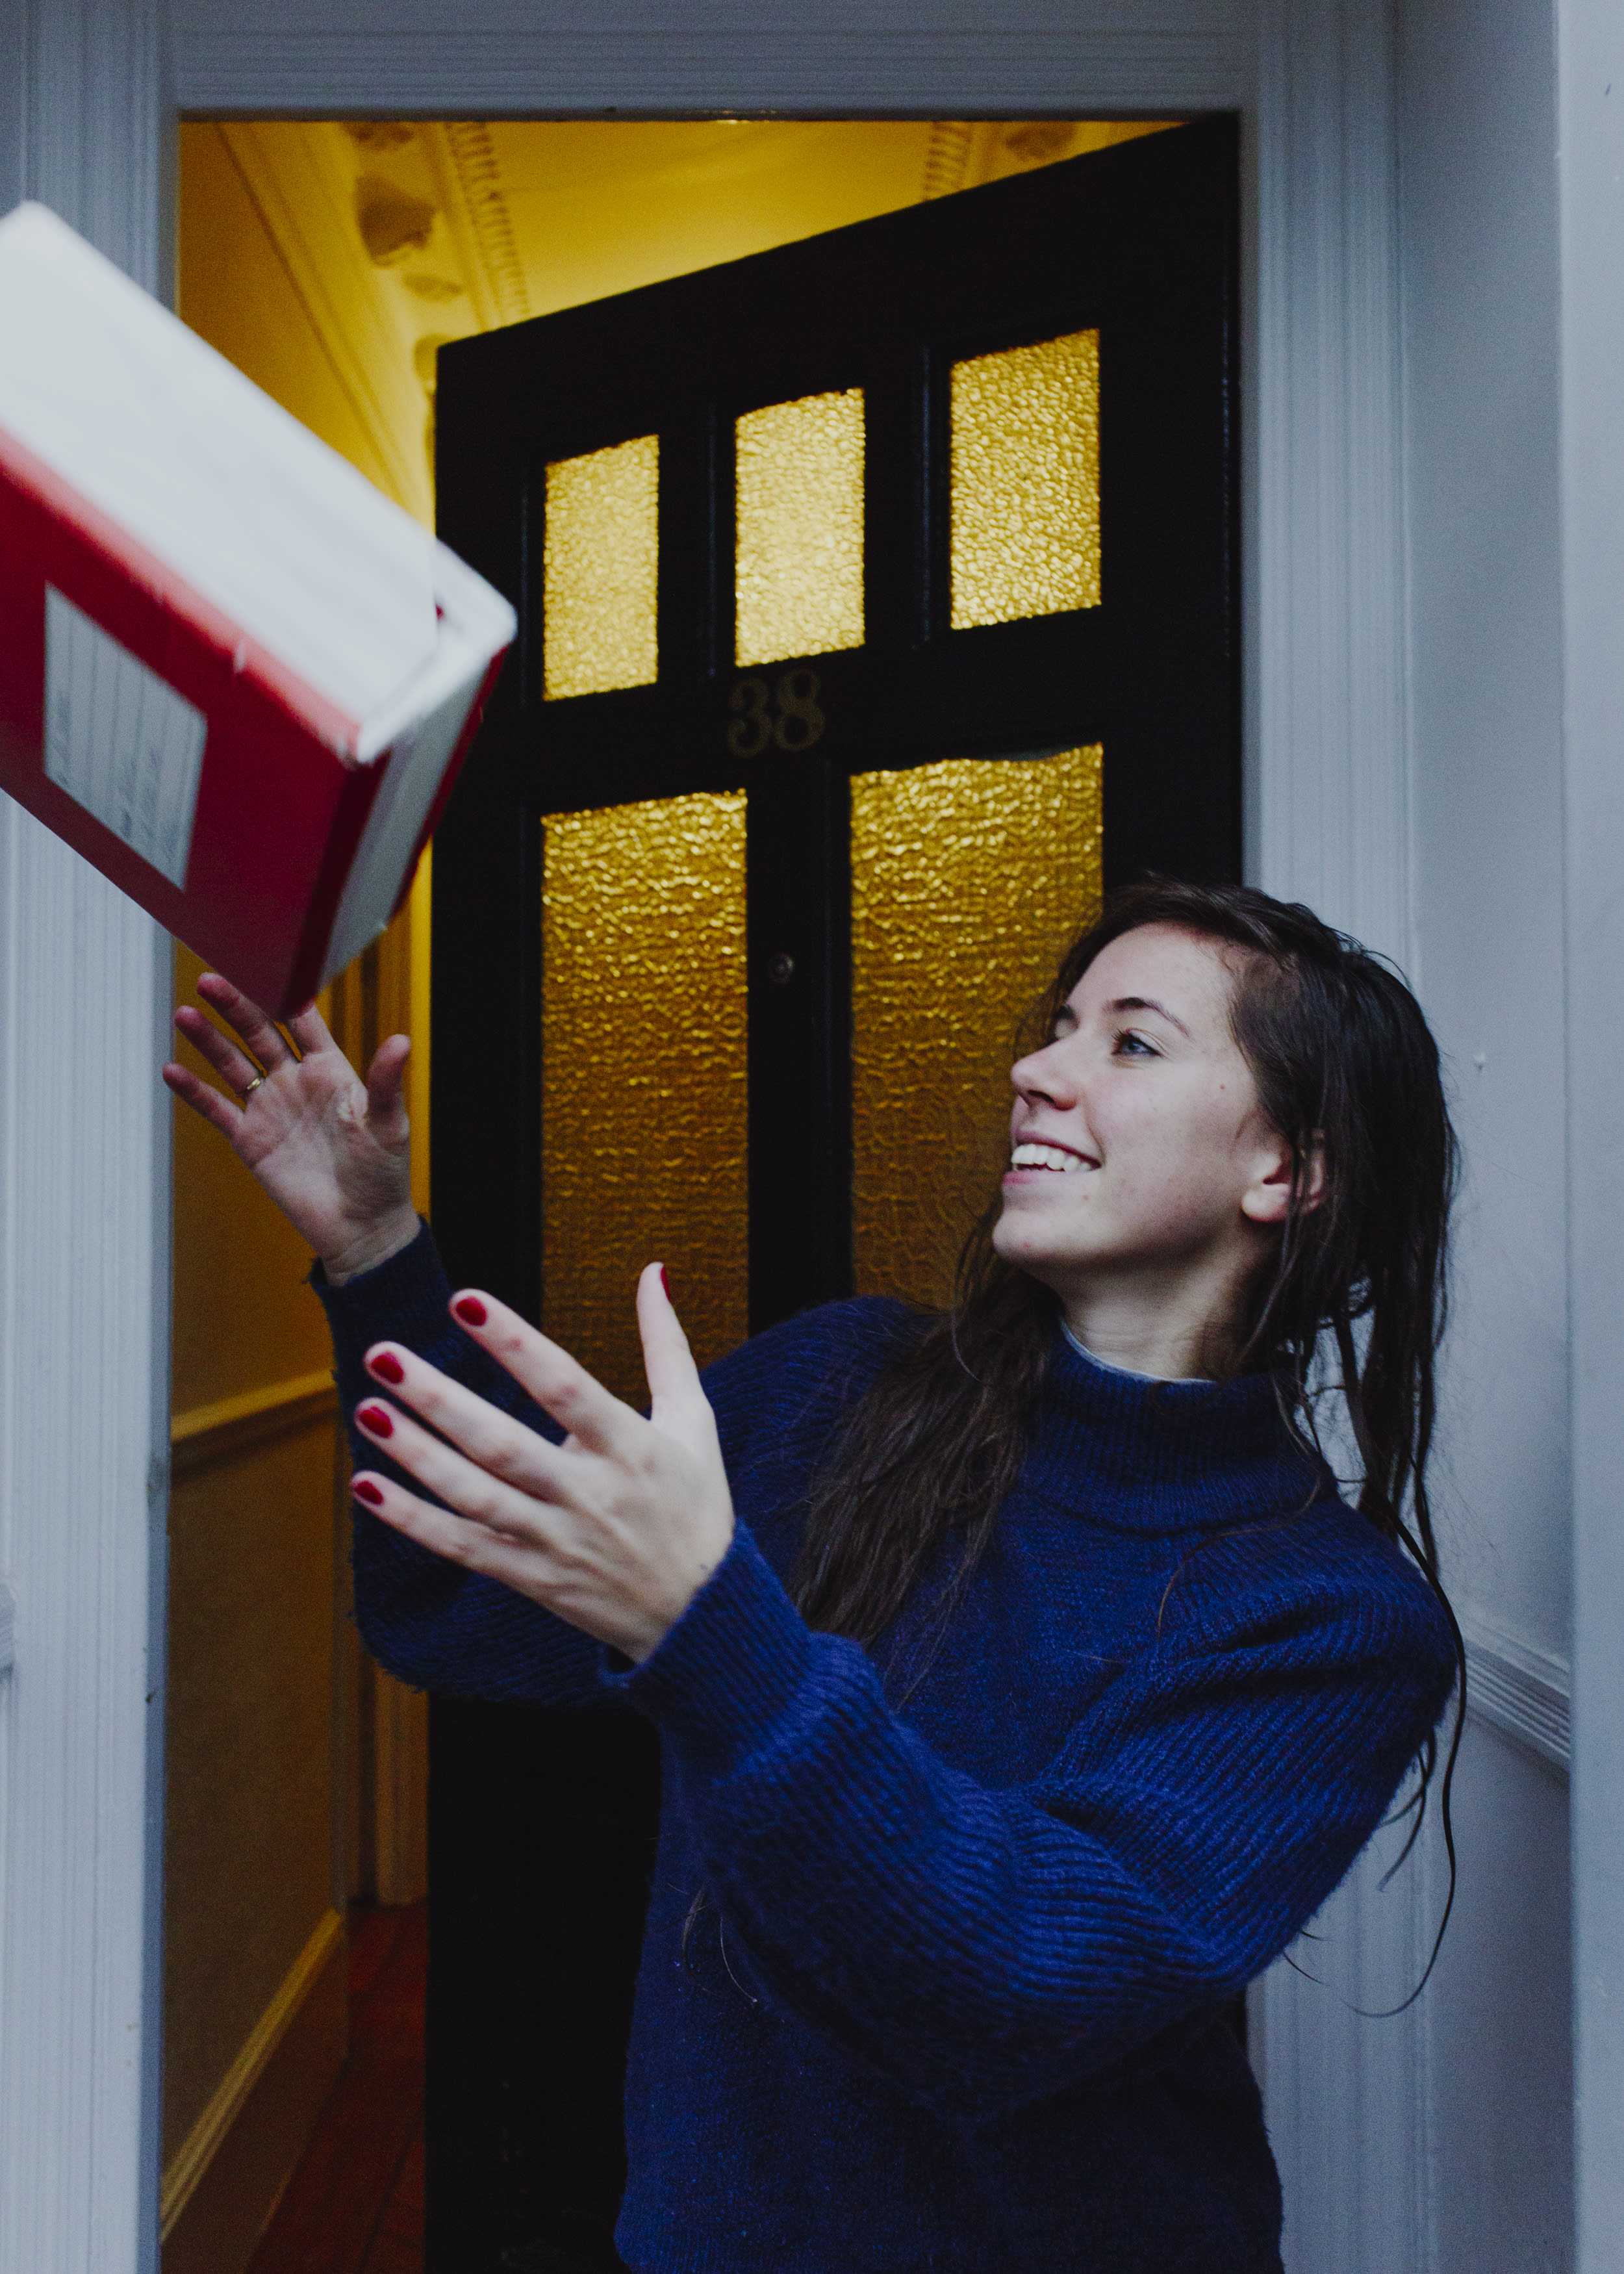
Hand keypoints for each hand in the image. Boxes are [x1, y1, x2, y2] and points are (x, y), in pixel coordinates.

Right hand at [163, 974, 417, 1281]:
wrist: (360, 1226)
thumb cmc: (382, 1174)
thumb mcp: (389, 1124)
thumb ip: (386, 1082)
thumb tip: (401, 1039)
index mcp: (333, 1070)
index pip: (304, 1022)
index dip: (283, 994)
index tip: (263, 964)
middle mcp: (297, 1082)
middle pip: (260, 1033)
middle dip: (236, 1006)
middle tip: (210, 979)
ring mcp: (271, 1109)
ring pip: (233, 1064)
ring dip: (209, 1040)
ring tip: (185, 1013)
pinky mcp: (251, 1139)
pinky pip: (217, 1109)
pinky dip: (194, 1091)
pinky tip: (173, 1070)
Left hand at [348, 1265, 733, 1661]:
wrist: (702, 1617)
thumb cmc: (695, 1504)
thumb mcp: (693, 1421)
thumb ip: (666, 1344)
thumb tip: (653, 1270)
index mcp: (631, 1448)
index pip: (566, 1387)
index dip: (515, 1343)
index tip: (465, 1300)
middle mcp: (589, 1496)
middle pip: (503, 1445)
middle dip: (440, 1400)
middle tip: (383, 1354)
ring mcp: (556, 1542)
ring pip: (475, 1498)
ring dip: (416, 1455)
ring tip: (366, 1408)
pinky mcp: (532, 1579)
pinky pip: (463, 1548)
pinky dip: (413, 1521)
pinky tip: (366, 1486)